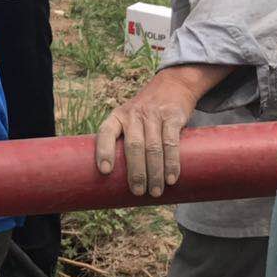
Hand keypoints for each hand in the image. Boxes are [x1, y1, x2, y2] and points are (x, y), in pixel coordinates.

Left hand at [94, 70, 200, 197]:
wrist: (172, 84)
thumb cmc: (146, 114)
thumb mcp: (130, 118)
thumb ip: (125, 141)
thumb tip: (119, 181)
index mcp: (118, 116)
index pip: (106, 132)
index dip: (103, 151)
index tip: (104, 171)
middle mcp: (134, 114)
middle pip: (133, 146)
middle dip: (136, 172)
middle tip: (138, 192)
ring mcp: (153, 115)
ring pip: (153, 147)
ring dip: (154, 173)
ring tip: (155, 192)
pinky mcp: (172, 116)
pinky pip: (171, 142)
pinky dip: (171, 162)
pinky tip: (171, 178)